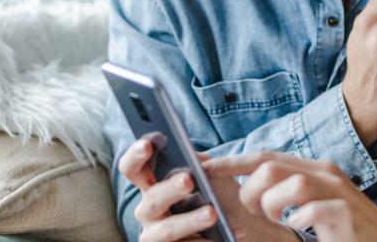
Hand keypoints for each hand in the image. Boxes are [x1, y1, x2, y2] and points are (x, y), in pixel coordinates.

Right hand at [118, 138, 298, 240]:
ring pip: (166, 230)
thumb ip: (198, 164)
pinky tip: (217, 237)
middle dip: (169, 189)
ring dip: (189, 221)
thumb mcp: (210, 175)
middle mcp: (148, 211)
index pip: (133, 169)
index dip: (135, 156)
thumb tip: (192, 156)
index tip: (147, 143)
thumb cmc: (220, 196)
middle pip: (151, 199)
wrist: (242, 228)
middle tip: (188, 180)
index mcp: (152, 186)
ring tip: (212, 213)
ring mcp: (155, 237)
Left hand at [205, 152, 376, 241]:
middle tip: (258, 213)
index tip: (203, 167)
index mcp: (314, 169)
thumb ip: (286, 195)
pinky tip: (300, 229)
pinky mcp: (345, 214)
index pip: (265, 156)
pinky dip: (296, 221)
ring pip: (290, 183)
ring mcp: (337, 192)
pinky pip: (309, 211)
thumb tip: (246, 198)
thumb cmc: (345, 229)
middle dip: (251, 191)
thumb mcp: (314, 206)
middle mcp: (325, 173)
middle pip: (271, 166)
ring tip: (278, 221)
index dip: (231, 161)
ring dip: (272, 206)